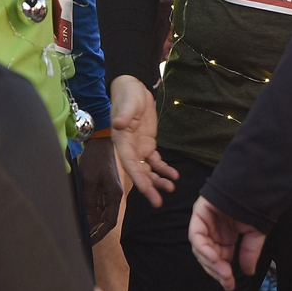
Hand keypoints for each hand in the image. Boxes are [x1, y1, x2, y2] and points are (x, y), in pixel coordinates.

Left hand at [78, 135, 123, 243]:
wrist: (99, 142)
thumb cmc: (95, 159)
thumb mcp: (89, 180)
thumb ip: (88, 200)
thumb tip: (86, 219)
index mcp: (115, 195)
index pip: (109, 222)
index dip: (99, 234)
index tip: (88, 242)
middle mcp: (114, 197)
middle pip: (106, 220)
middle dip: (94, 231)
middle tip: (81, 241)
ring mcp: (108, 193)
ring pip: (101, 214)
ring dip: (91, 224)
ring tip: (79, 232)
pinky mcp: (102, 189)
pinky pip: (97, 206)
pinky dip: (90, 214)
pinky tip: (81, 219)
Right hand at [109, 75, 178, 205]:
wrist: (134, 88)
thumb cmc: (128, 95)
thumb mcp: (128, 103)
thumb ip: (124, 115)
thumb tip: (117, 124)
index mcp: (122, 142)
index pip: (130, 163)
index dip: (137, 177)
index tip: (145, 189)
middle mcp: (129, 149)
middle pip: (139, 172)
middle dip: (148, 187)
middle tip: (158, 202)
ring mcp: (139, 148)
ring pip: (148, 170)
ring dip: (158, 180)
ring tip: (170, 189)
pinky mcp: (148, 145)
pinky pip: (156, 161)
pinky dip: (164, 169)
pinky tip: (174, 176)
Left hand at [188, 196, 266, 290]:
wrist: (254, 186)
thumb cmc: (255, 207)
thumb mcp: (255, 235)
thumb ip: (249, 252)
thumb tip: (248, 272)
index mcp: (224, 236)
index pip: (218, 258)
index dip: (222, 273)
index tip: (230, 285)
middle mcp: (212, 230)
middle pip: (207, 256)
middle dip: (216, 270)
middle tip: (227, 281)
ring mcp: (204, 222)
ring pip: (200, 249)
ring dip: (211, 263)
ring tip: (224, 272)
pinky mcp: (199, 213)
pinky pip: (197, 235)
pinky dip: (204, 248)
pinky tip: (215, 258)